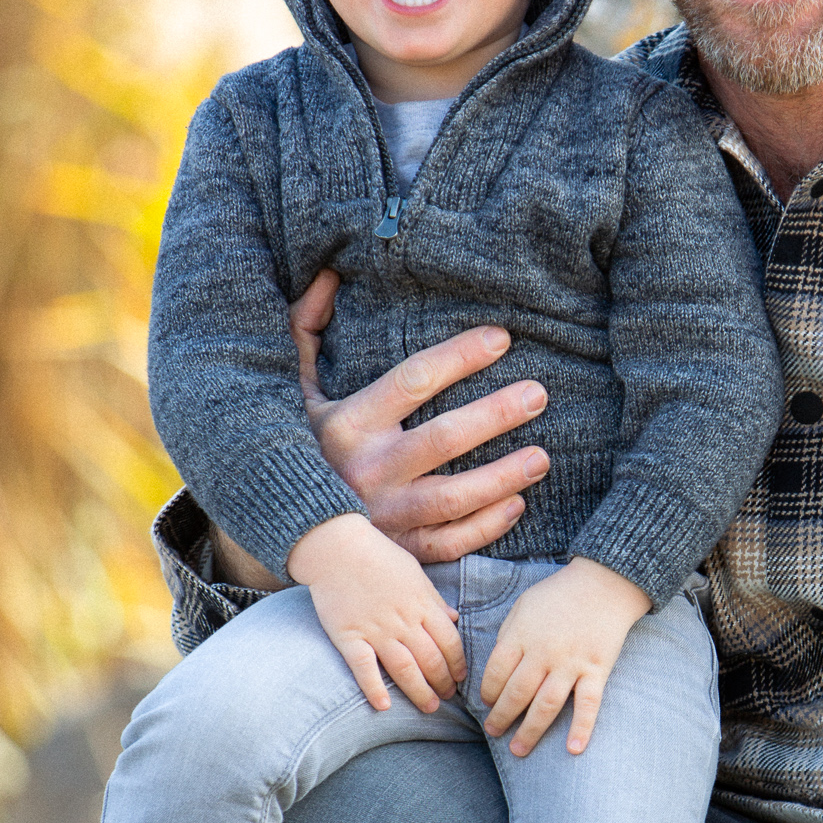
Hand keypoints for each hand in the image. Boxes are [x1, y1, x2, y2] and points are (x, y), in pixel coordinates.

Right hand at [287, 512, 466, 713]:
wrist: (336, 547)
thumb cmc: (378, 556)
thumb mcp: (415, 572)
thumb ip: (435, 599)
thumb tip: (454, 618)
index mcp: (422, 604)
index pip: (450, 642)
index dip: (458, 663)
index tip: (460, 677)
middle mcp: (403, 621)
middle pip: (431, 660)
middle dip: (443, 683)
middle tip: (447, 697)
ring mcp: (376, 630)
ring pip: (405, 669)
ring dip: (420, 692)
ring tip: (429, 707)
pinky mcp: (348, 636)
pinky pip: (363, 668)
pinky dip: (374, 688)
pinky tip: (384, 706)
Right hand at [289, 268, 549, 561]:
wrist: (280, 523)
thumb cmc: (299, 443)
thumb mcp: (297, 387)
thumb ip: (307, 329)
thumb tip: (328, 273)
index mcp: (348, 424)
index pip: (413, 380)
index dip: (459, 356)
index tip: (501, 338)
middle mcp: (367, 470)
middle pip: (443, 438)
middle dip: (496, 414)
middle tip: (538, 394)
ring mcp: (384, 515)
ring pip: (453, 497)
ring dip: (502, 477)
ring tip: (542, 457)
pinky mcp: (397, 549)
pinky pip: (448, 543)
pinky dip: (485, 527)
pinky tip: (517, 504)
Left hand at [481, 557, 649, 756]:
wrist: (605, 582)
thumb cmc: (559, 594)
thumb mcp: (524, 605)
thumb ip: (509, 635)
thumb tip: (498, 668)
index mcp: (521, 635)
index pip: (495, 673)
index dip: (487, 692)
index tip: (487, 703)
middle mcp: (543, 653)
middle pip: (516, 694)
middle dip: (501, 717)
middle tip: (494, 732)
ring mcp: (571, 663)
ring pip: (545, 705)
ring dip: (529, 731)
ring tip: (518, 750)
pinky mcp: (596, 670)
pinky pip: (588, 704)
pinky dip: (581, 728)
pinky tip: (573, 749)